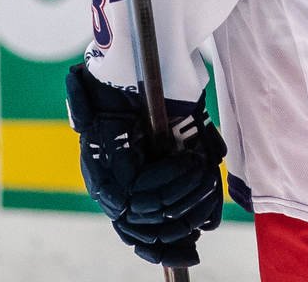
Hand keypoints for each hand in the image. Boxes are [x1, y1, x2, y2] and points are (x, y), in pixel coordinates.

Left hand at [66, 61, 226, 267]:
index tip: (190, 255)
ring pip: (138, 208)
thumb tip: (208, 225)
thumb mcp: (189, 141)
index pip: (135, 232)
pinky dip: (167, 180)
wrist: (146, 52)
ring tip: (199, 176)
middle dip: (177, 224)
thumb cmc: (166, 93)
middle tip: (204, 214)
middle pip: (138, 226)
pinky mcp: (102, 150)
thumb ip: (197, 179)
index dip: (161, 247)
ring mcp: (100, 166)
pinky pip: (134, 185)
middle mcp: (105, 179)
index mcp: (122, 180)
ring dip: (176, 197)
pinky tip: (187, 164)